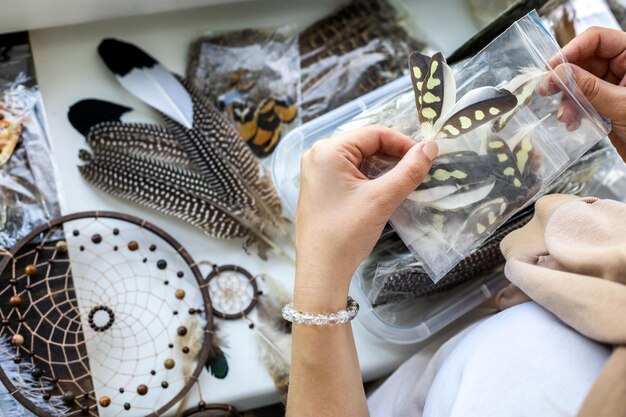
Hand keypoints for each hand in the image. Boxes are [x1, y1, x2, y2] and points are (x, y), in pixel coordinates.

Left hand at [294, 125, 436, 308]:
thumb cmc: (346, 233)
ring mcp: (317, 173)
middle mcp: (318, 156)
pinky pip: (351, 173)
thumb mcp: (381, 199)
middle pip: (366, 145)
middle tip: (418, 170)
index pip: (374, 134)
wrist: (321, 271)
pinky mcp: (321, 188)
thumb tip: (431, 146)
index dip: (403, 143)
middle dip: (394, 155)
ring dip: (384, 168)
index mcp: (328, 151)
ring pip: (360, 160)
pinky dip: (371, 178)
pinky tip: (386, 191)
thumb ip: (409, 171)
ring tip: (406, 181)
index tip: (426, 157)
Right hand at [539, 26, 625, 160]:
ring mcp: (615, 85)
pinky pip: (584, 100)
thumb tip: (559, 73)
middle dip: (565, 78)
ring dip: (568, 99)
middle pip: (585, 61)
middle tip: (546, 90)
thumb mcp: (621, 105)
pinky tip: (572, 123)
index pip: (598, 39)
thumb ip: (589, 88)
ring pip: (580, 82)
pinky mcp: (608, 103)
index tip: (551, 67)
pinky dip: (574, 111)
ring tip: (564, 116)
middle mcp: (625, 67)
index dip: (572, 50)